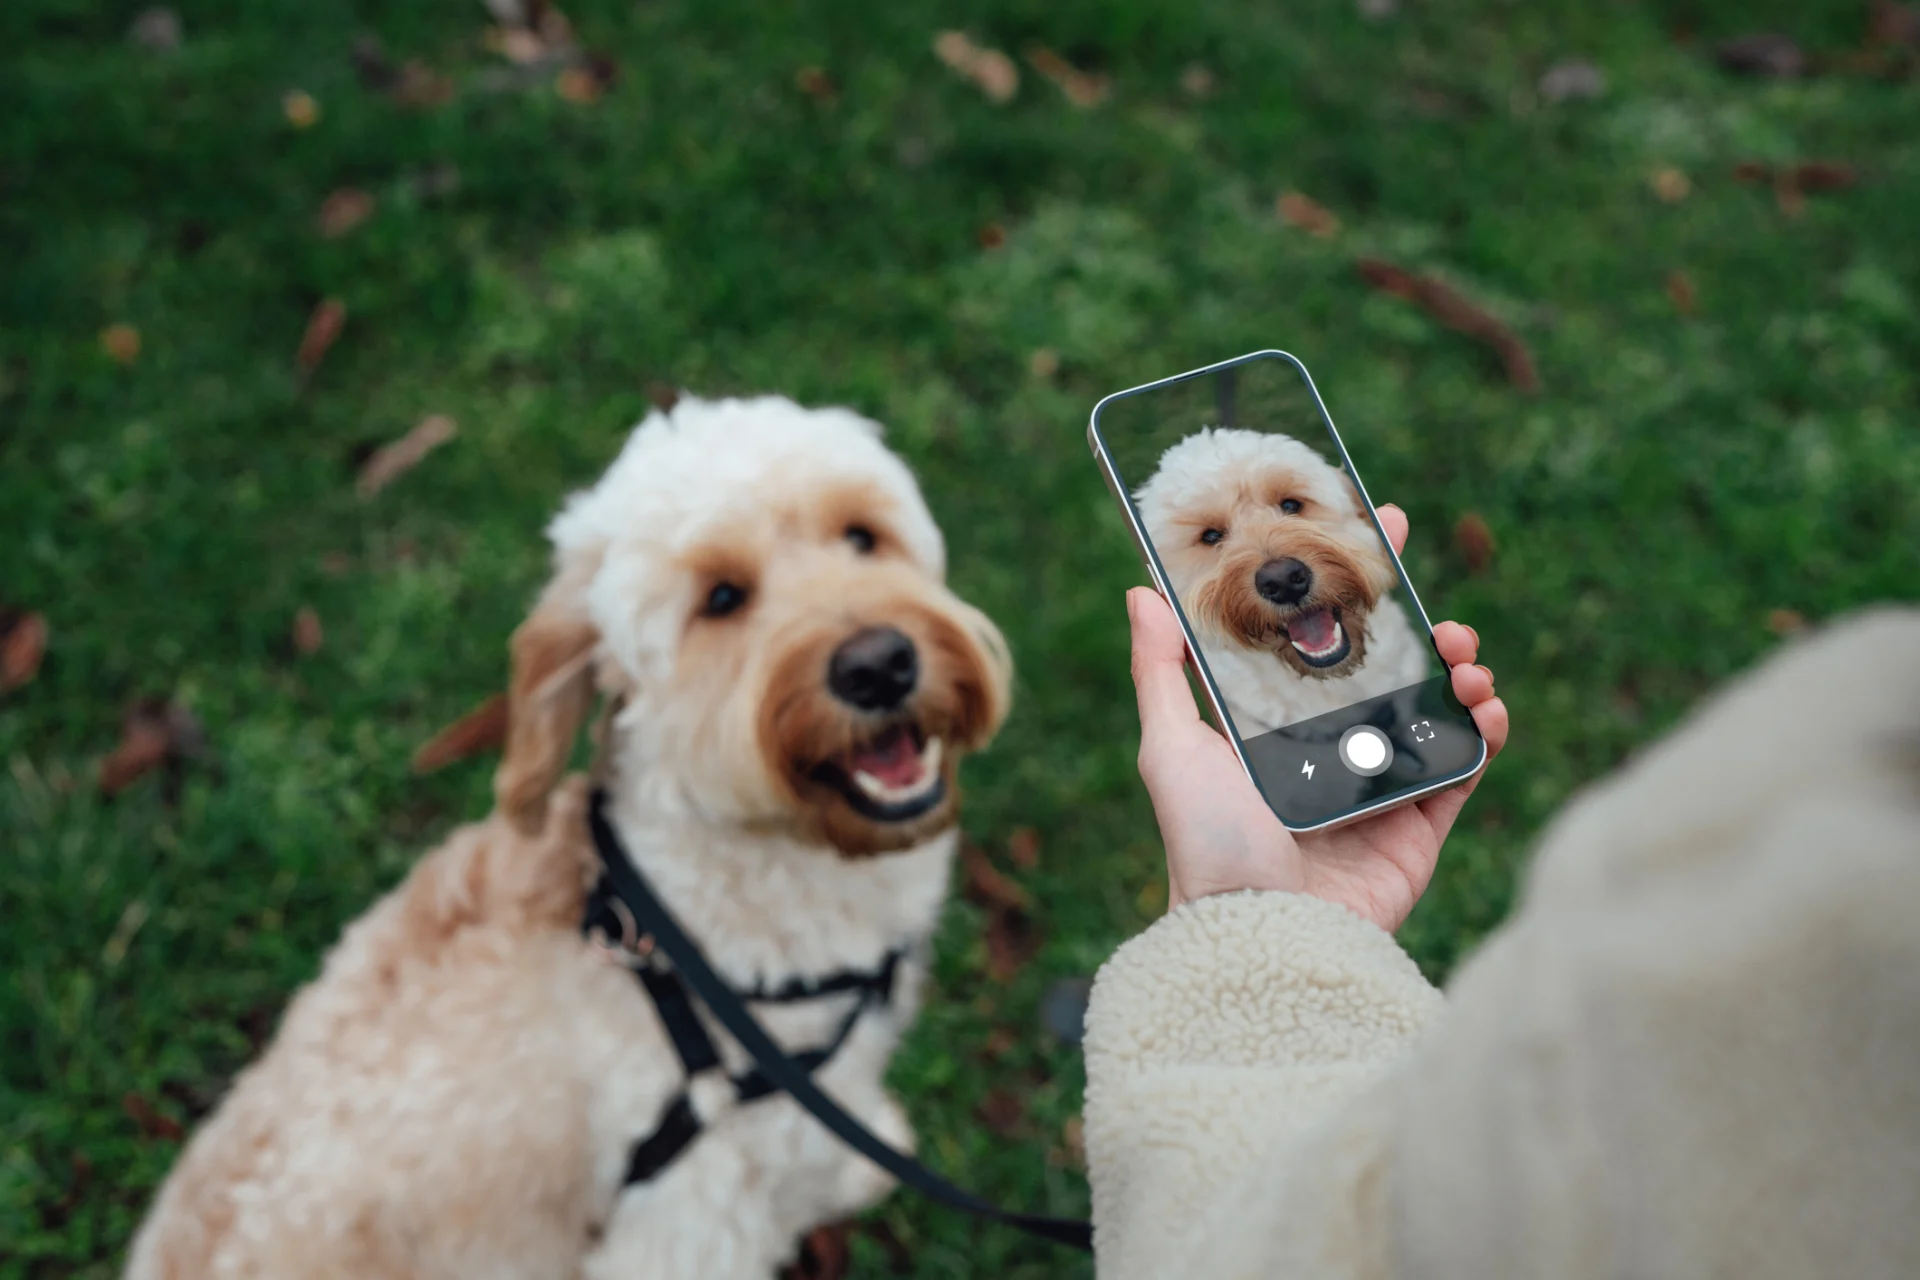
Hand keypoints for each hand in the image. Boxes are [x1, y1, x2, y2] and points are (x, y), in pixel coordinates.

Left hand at [1127, 504, 1509, 932]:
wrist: (1260, 935)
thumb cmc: (1207, 842)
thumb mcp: (1170, 747)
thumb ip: (1161, 671)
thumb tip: (1142, 592)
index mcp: (1274, 724)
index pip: (1317, 641)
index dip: (1350, 589)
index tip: (1377, 531)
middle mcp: (1328, 749)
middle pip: (1387, 668)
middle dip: (1421, 628)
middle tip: (1437, 607)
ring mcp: (1377, 786)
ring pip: (1434, 710)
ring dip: (1459, 673)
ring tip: (1463, 655)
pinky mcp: (1417, 826)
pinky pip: (1463, 768)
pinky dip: (1483, 733)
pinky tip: (1483, 707)